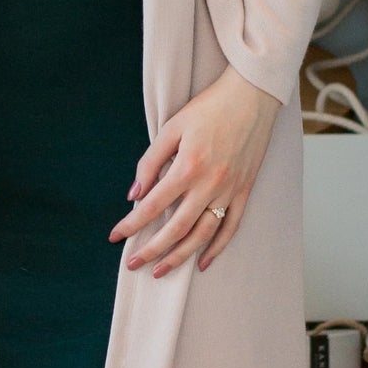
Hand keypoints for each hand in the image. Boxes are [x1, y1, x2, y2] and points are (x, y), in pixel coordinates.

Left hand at [111, 67, 279, 277]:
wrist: (252, 95)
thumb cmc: (210, 107)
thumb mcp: (172, 127)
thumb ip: (150, 161)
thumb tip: (134, 194)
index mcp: (188, 166)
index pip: (152, 206)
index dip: (131, 224)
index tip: (115, 237)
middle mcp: (209, 184)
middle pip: (176, 228)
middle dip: (151, 249)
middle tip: (133, 264)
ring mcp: (230, 190)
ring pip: (202, 234)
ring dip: (180, 256)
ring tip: (161, 271)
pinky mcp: (245, 191)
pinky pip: (231, 226)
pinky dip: (217, 247)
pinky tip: (202, 262)